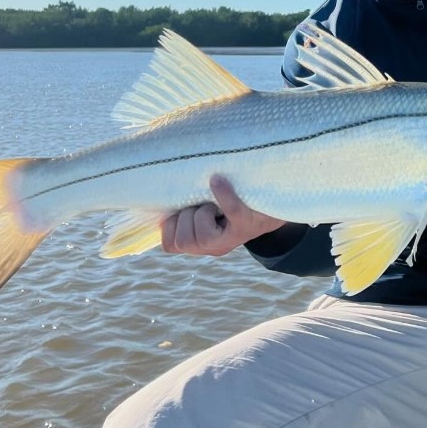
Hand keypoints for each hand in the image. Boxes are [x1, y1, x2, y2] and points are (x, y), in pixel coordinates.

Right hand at [161, 175, 284, 256]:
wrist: (274, 203)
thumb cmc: (232, 200)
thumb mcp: (204, 205)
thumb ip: (183, 203)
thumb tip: (151, 183)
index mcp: (200, 243)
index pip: (170, 245)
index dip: (169, 227)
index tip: (180, 210)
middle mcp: (215, 246)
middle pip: (183, 241)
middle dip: (186, 218)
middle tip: (202, 206)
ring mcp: (231, 238)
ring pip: (200, 235)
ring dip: (201, 212)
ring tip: (214, 204)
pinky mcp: (247, 224)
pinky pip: (232, 211)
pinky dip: (223, 195)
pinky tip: (218, 181)